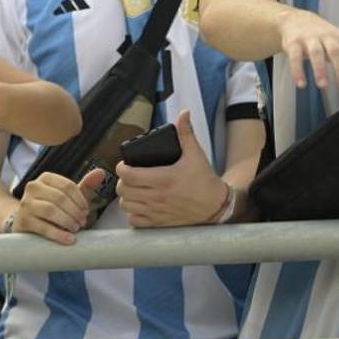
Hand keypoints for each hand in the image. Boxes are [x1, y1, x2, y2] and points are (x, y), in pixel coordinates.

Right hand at [10, 169, 107, 244]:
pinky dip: (58, 234)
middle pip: (60, 198)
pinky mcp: (23, 221)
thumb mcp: (68, 196)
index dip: (81, 200)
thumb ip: (85, 185)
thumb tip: (101, 172)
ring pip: (51, 210)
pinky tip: (69, 239)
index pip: (68, 186)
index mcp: (45, 178)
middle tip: (82, 222)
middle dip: (75, 212)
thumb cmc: (52, 207)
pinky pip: (43, 227)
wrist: (26, 221)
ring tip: (76, 229)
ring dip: (68, 221)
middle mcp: (32, 187)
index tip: (86, 211)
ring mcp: (26, 204)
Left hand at [115, 111, 226, 227]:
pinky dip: (132, 213)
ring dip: (125, 197)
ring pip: (126, 205)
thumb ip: (186, 134)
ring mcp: (157, 213)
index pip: (128, 174)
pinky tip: (137, 205)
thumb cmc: (204, 181)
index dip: (121, 167)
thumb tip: (183, 114)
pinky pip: (134, 221)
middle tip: (127, 176)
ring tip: (131, 189)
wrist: (217, 207)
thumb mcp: (195, 155)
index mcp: (163, 179)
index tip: (124, 164)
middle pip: (123, 190)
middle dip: (122, 181)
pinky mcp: (159, 224)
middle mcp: (157, 197)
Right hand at [275, 7, 338, 89]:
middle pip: (335, 52)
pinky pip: (294, 57)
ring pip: (315, 54)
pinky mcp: (293, 44)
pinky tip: (301, 84)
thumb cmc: (325, 37)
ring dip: (319, 69)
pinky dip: (297, 71)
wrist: (295, 20)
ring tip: (323, 85)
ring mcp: (309, 40)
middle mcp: (326, 38)